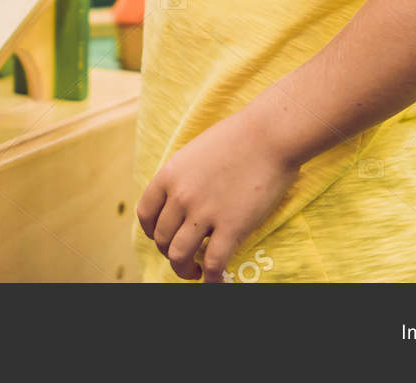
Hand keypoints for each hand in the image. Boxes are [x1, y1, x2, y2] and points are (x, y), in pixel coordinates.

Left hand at [137, 109, 299, 281]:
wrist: (269, 134)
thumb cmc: (238, 137)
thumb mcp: (196, 152)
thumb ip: (184, 177)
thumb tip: (182, 202)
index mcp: (169, 175)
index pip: (145, 214)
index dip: (152, 232)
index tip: (162, 237)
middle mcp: (181, 196)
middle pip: (161, 239)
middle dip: (170, 253)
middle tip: (185, 257)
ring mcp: (204, 212)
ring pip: (179, 256)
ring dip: (184, 270)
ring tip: (196, 271)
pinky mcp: (232, 226)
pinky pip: (215, 263)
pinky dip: (212, 279)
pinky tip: (216, 281)